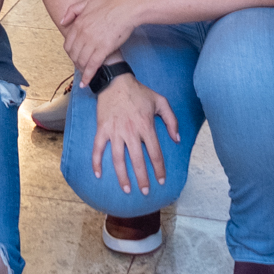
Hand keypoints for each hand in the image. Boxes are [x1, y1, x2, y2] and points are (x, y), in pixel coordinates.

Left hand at [56, 0, 134, 84]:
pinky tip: (86, 83)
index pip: (68, 44)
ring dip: (82, 70)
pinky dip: (88, 76)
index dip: (70, 53)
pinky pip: (92, 66)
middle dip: (76, 62)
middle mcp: (83, 34)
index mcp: (78, 24)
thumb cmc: (110, 4)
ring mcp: (92, 42)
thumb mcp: (87, 2)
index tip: (75, 57)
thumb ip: (72, 11)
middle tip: (80, 67)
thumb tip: (62, 21)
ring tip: (85, 74)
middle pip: (74, 54)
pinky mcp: (103, 49)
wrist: (126, 9)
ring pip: (81, 61)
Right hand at [90, 73, 179, 196]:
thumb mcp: (161, 101)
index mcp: (146, 126)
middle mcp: (131, 132)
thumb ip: (172, 120)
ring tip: (127, 189)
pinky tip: (98, 174)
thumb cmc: (139, 92)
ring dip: (122, 176)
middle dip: (142, 179)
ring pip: (118, 159)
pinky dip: (96, 162)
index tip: (161, 180)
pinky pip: (98, 148)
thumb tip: (177, 139)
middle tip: (145, 192)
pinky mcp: (102, 129)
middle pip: (137, 161)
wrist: (116, 81)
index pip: (155, 153)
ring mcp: (115, 132)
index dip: (159, 169)